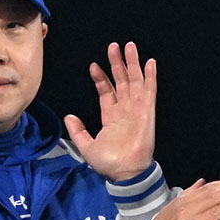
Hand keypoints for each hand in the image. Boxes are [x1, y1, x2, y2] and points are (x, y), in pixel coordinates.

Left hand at [64, 42, 156, 181]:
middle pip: (121, 81)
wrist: (125, 173)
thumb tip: (69, 117)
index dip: (101, 77)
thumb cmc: (109, 163)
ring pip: (135, 81)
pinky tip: (150, 63)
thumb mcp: (86, 146)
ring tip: (129, 46)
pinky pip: (149, 91)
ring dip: (133, 63)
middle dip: (117, 63)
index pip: (107, 91)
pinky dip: (150, 77)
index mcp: (111, 117)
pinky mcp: (147, 112)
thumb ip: (78, 131)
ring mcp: (136, 110)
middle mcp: (125, 110)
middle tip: (114, 46)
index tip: (94, 66)